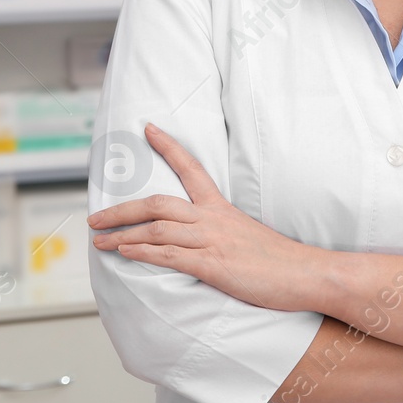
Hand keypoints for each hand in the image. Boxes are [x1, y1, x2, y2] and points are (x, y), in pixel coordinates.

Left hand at [89, 123, 315, 311]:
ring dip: (122, 235)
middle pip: (157, 203)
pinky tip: (125, 253)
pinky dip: (142, 253)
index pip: (191, 168)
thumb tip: (201, 238)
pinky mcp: (213, 265)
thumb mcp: (247, 235)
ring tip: (99, 241)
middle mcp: (212, 219)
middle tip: (95, 217)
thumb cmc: (280, 261)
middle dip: (121, 209)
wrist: (307, 273)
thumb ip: (221, 232)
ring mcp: (212, 241)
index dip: (168, 146)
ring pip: (156, 229)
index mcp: (221, 208)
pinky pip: (170, 255)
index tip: (148, 129)